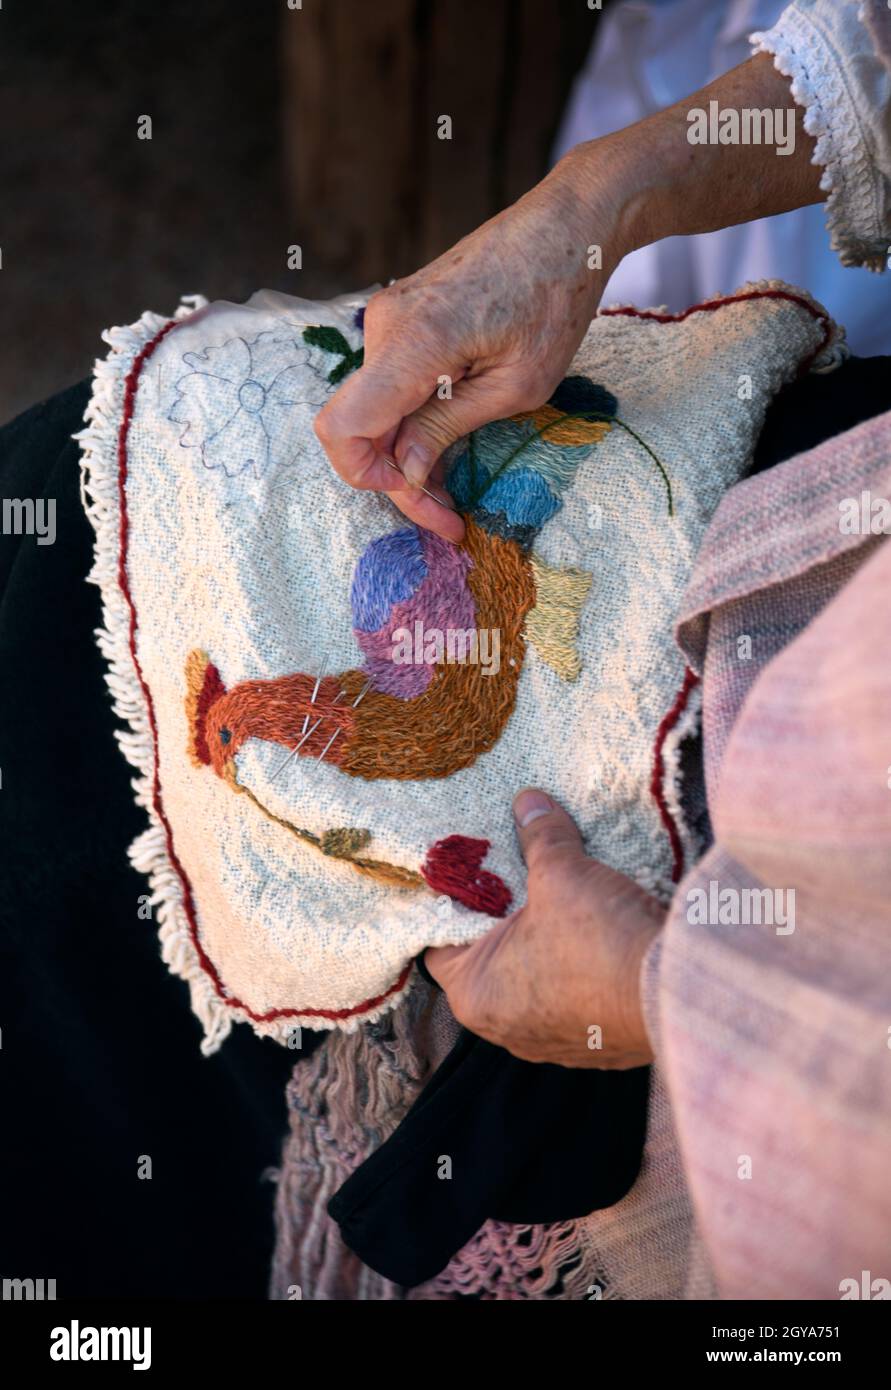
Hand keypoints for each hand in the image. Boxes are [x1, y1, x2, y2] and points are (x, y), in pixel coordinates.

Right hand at [314, 54, 822, 540]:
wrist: (564, 227)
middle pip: (359, 427)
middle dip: (398, 479)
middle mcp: (385, 327)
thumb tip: (406, 472)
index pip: (345, 428)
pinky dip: (411, 422)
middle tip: (450, 518)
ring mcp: (389, 318)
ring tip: (455, 489)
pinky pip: (389, 384)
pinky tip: (448, 444)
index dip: (370, 478)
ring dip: (407, 453)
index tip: (423, 499)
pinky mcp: (402, 317)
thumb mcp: (516, 385)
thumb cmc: (553, 301)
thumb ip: (449, 428)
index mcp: (412, 344)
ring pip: (375, 409)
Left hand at [424, 789, 664, 1067]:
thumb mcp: (561, 872)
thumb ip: (538, 835)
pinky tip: (599, 935)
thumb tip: (528, 802)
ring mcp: (554, 1042)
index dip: (454, 898)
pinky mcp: (598, 1046)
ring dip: (547, 944)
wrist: (679, 993)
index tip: (471, 868)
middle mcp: (506, 1029)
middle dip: (505, 916)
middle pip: (490, 957)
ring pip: (536, 979)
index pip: (440, 940)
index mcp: (475, 994)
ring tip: (564, 899)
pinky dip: (582, 969)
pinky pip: (577, 998)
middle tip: (519, 872)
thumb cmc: (599, 939)